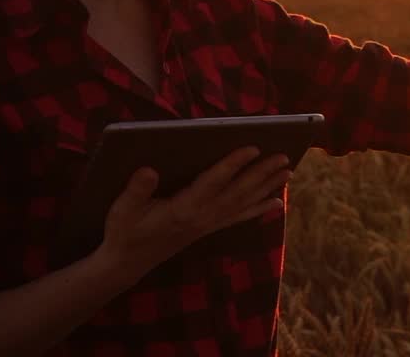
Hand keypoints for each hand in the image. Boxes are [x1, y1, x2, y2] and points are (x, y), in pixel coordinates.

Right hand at [97, 146, 290, 272]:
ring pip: (244, 203)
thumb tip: (148, 169)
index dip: (233, 164)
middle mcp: (202, 217)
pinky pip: (240, 217)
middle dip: (261, 173)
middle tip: (283, 156)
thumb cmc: (124, 231)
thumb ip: (136, 190)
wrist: (128, 263)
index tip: (252, 147)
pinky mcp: (209, 229)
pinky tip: (277, 202)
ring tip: (287, 171)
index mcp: (183, 209)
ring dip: (266, 187)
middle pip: (238, 191)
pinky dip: (259, 208)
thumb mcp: (123, 210)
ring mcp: (208, 224)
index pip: (213, 182)